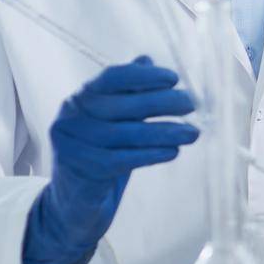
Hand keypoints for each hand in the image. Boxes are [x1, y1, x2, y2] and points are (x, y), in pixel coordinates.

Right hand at [22, 56, 198, 263]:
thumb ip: (128, 93)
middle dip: (162, 102)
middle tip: (192, 104)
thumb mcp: (113, 121)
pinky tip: (173, 152)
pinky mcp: (81, 169)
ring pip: (126, 133)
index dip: (144, 75)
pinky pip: (123, 159)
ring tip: (193, 132)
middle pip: (123, 104)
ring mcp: (72, 144)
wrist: (72, 203)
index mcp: (80, 98)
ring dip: (165, 131)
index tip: (174, 78)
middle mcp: (71, 117)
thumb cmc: (100, 156)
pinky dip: (152, 154)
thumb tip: (148, 59)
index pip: (112, 77)